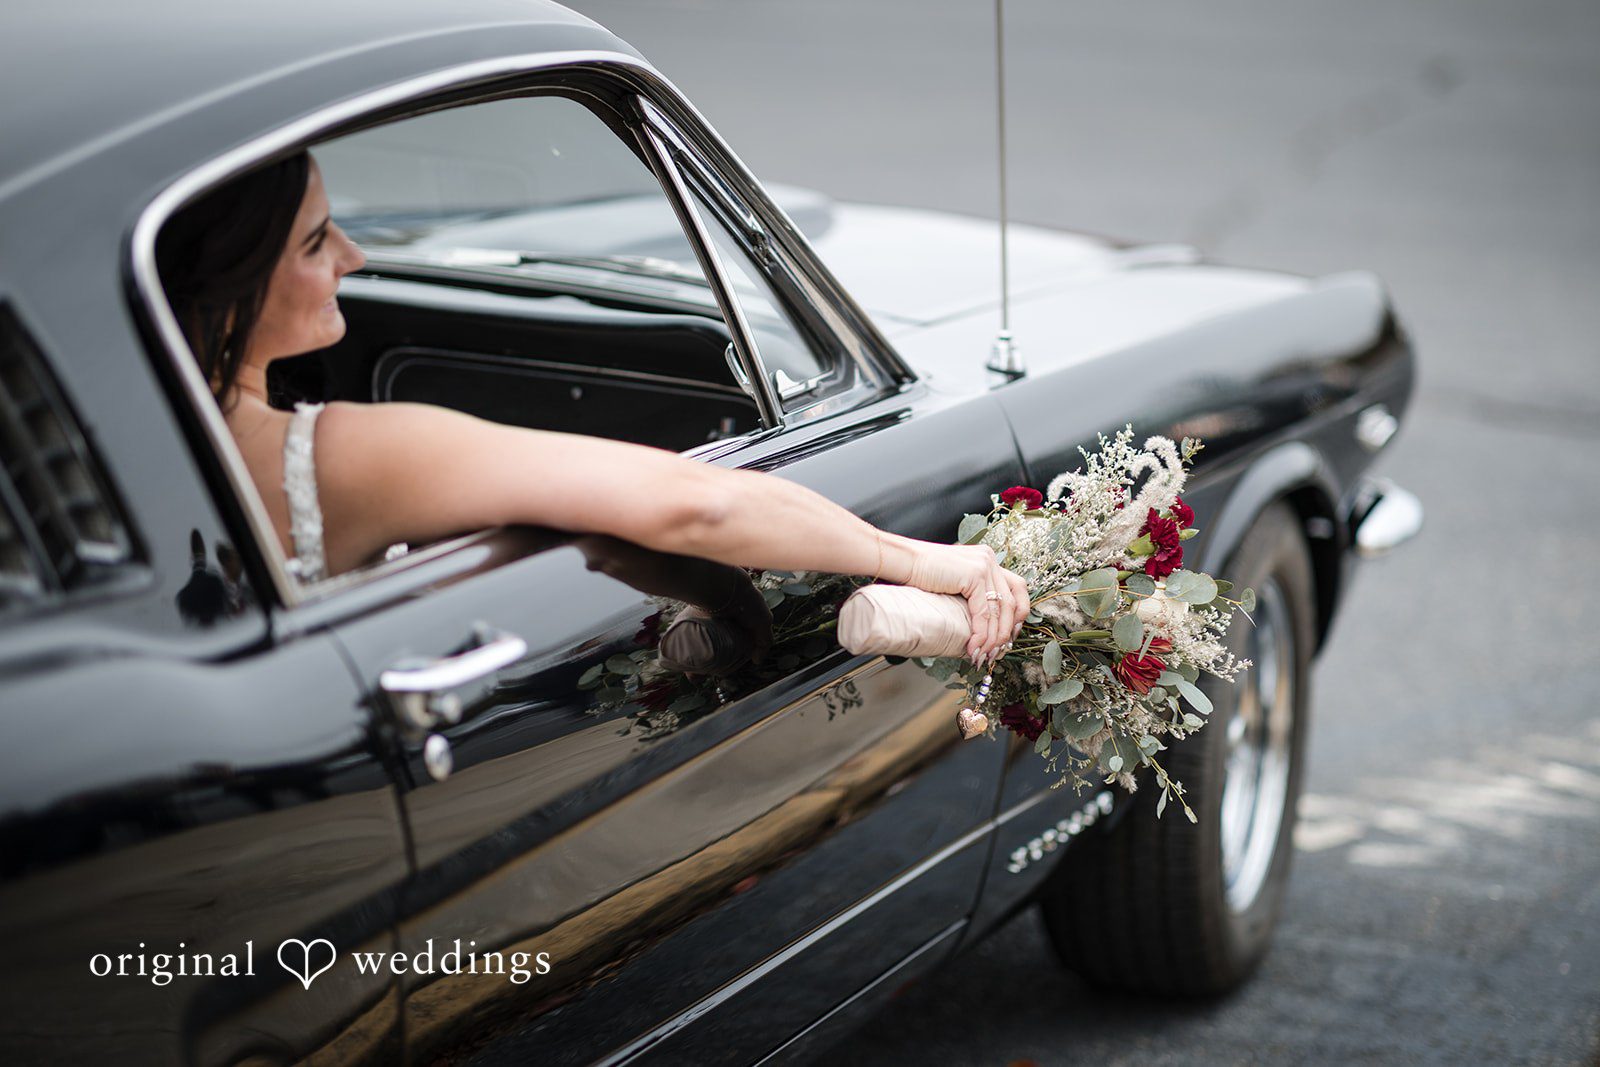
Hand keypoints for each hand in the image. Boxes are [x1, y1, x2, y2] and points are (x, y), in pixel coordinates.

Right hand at [904, 542, 1030, 664]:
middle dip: (1007, 632)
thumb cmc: (920, 574)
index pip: (1017, 588)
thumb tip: (981, 623)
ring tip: (983, 655)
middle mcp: (989, 559)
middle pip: (1013, 601)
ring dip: (993, 638)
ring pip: (1000, 610)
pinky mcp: (974, 575)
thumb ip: (971, 593)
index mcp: (987, 559)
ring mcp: (983, 565)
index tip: (1010, 635)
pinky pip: (984, 612)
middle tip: (998, 651)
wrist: (903, 562)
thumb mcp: (954, 582)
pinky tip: (973, 646)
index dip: (1018, 614)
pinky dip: (981, 634)